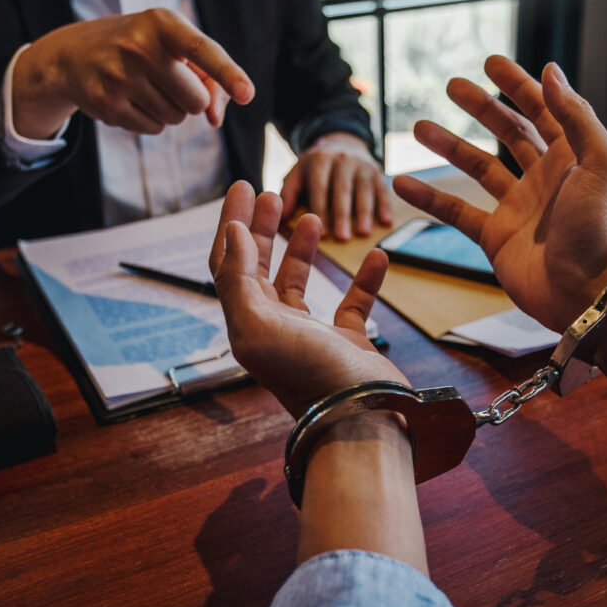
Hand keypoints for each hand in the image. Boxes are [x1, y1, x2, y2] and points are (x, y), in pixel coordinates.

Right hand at [12, 8, 254, 138]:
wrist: (72, 55)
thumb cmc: (140, 48)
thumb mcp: (173, 46)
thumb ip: (209, 77)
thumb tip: (216, 119)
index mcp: (161, 23)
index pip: (202, 50)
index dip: (228, 74)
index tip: (247, 94)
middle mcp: (138, 46)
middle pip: (196, 101)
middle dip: (190, 97)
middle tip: (165, 79)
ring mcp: (119, 76)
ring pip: (176, 118)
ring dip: (169, 108)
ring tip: (143, 85)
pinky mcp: (106, 104)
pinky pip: (154, 129)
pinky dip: (150, 119)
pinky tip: (129, 98)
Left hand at [210, 181, 406, 417]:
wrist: (362, 419)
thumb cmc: (310, 376)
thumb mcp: (260, 326)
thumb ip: (238, 280)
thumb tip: (233, 234)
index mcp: (248, 323)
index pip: (229, 263)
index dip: (232, 224)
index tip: (243, 186)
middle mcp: (274, 329)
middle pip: (259, 268)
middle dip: (263, 229)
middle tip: (273, 193)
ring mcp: (311, 338)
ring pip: (300, 284)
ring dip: (303, 249)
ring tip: (313, 218)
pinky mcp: (347, 346)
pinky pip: (353, 305)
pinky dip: (363, 279)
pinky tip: (376, 255)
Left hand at [280, 132, 392, 240]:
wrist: (340, 143)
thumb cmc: (315, 168)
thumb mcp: (297, 173)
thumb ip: (288, 193)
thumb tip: (282, 216)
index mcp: (319, 160)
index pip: (319, 186)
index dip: (321, 209)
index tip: (322, 232)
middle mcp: (342, 159)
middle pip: (342, 189)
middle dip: (342, 214)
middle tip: (342, 238)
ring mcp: (361, 164)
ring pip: (364, 188)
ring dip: (365, 211)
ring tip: (363, 233)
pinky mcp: (377, 170)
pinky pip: (382, 188)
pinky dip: (385, 204)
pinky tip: (386, 221)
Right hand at [393, 56, 606, 331]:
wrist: (585, 292)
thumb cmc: (599, 230)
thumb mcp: (600, 163)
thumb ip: (577, 116)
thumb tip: (551, 71)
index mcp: (573, 157)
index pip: (544, 109)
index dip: (519, 85)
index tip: (491, 63)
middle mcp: (545, 178)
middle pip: (508, 132)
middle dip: (480, 107)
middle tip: (451, 86)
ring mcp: (518, 208)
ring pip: (477, 168)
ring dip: (449, 146)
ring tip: (417, 127)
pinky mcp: (496, 237)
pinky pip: (457, 211)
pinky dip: (429, 197)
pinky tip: (401, 183)